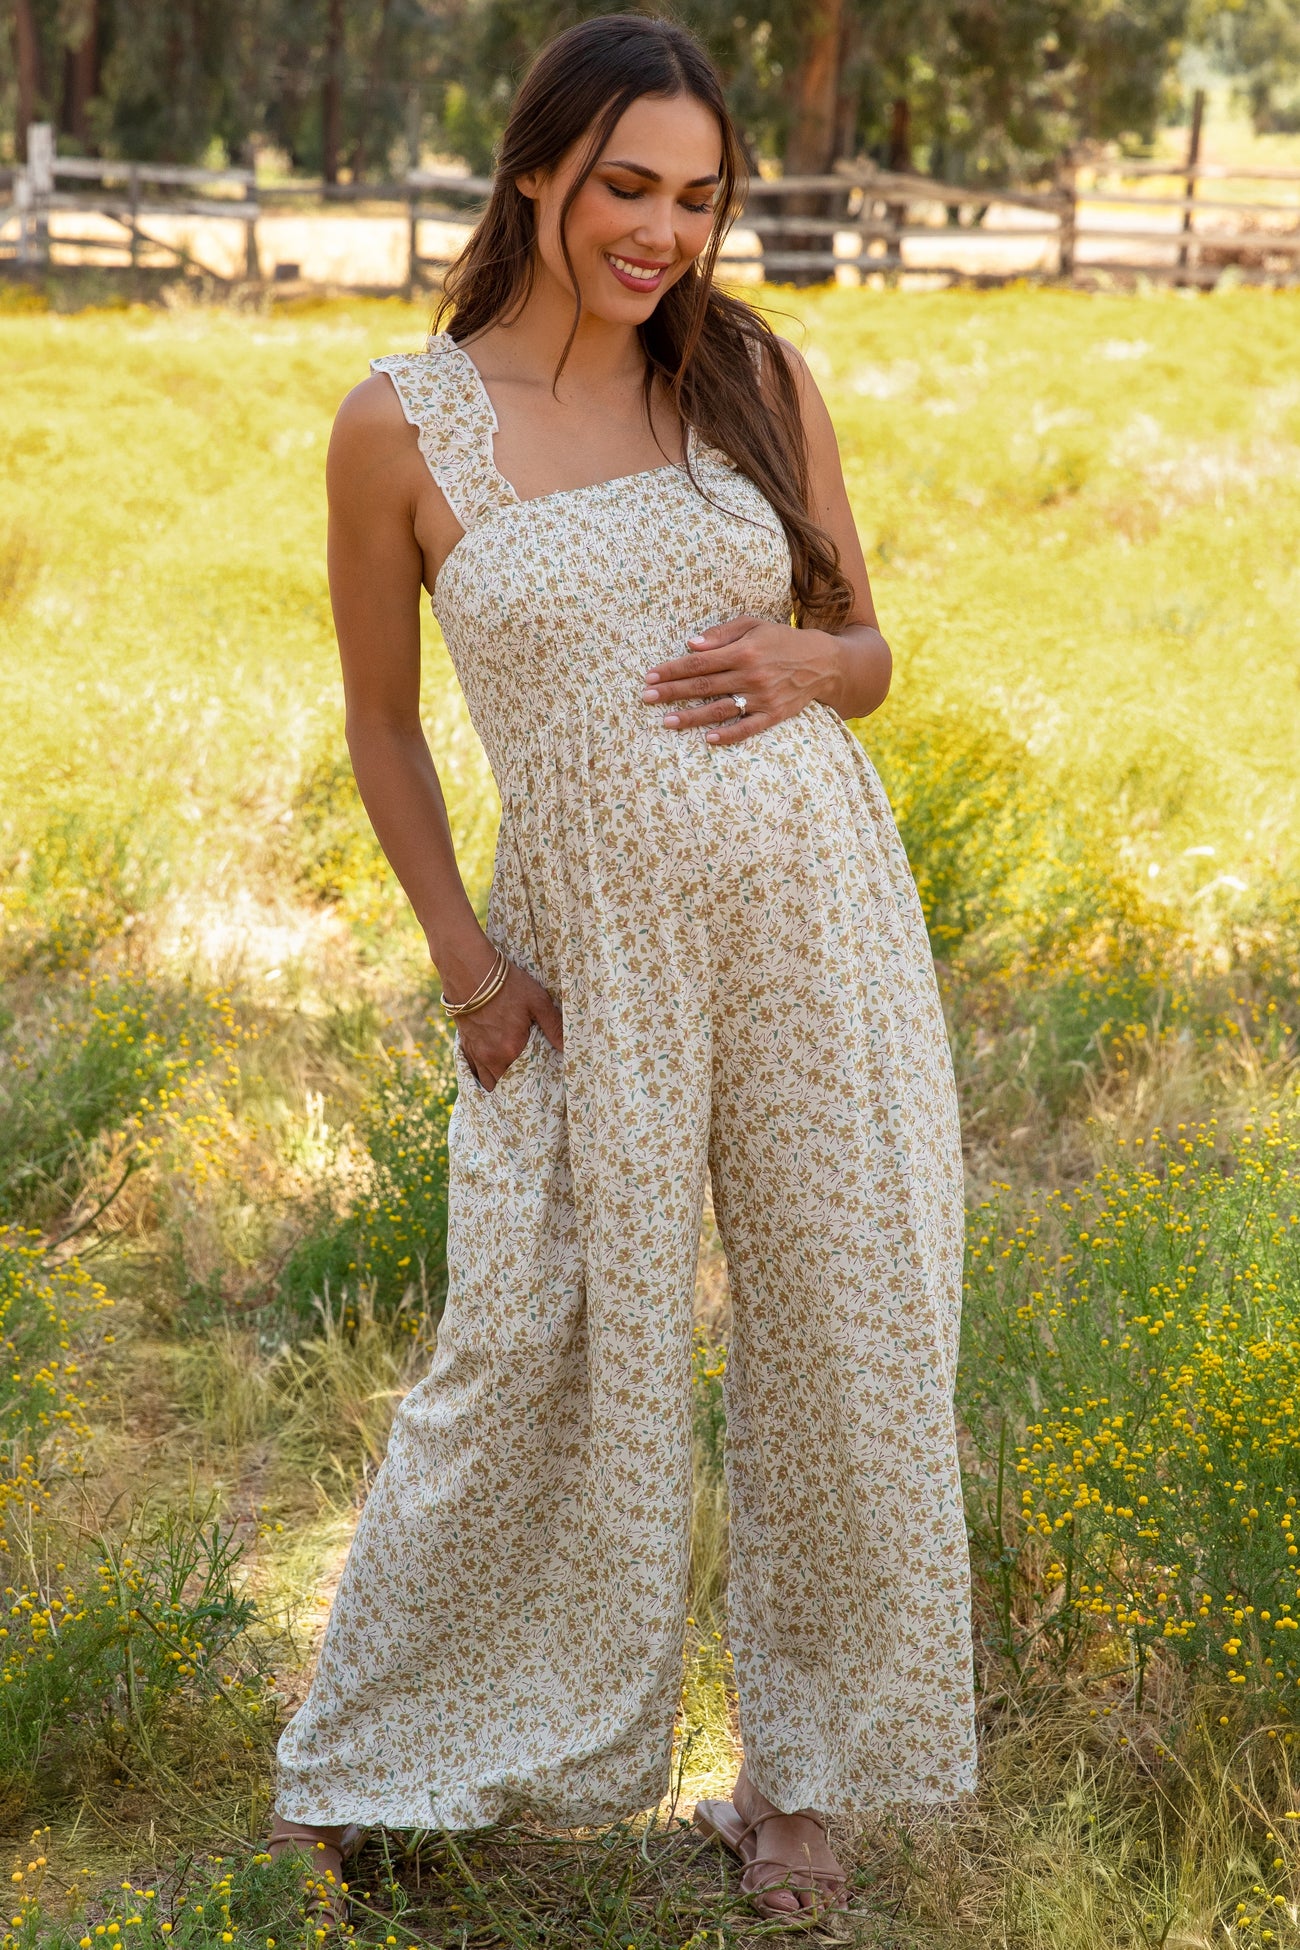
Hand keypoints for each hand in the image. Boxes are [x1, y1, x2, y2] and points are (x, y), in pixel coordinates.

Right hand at [451, 959, 562, 1091]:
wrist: (469, 969)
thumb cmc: (506, 984)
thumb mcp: (537, 1001)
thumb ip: (554, 1026)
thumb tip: (568, 1047)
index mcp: (510, 1050)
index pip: (524, 1080)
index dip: (532, 1084)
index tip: (542, 1084)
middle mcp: (491, 1057)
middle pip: (504, 1084)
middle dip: (515, 1087)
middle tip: (528, 1085)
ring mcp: (475, 1052)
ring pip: (486, 1080)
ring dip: (498, 1083)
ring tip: (511, 1083)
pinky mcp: (465, 1043)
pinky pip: (473, 1069)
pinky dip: (482, 1074)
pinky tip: (491, 1071)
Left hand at [642, 615, 837, 746]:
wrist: (822, 662)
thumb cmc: (781, 640)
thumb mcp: (753, 625)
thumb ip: (721, 633)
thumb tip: (691, 644)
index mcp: (744, 651)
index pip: (699, 662)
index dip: (673, 669)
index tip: (651, 676)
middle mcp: (751, 675)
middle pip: (703, 685)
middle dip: (672, 692)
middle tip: (647, 698)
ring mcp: (762, 697)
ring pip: (719, 709)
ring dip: (691, 717)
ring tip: (666, 721)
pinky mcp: (774, 715)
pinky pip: (747, 728)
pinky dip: (728, 735)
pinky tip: (707, 739)